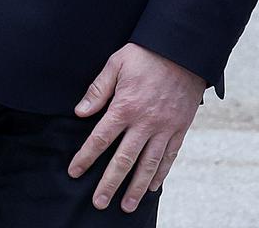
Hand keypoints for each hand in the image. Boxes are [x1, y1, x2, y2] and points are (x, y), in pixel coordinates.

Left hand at [70, 43, 205, 212]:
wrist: (183, 52)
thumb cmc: (145, 55)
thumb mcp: (115, 64)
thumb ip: (98, 90)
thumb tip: (80, 112)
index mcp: (125, 107)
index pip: (100, 138)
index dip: (86, 157)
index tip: (75, 172)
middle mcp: (145, 123)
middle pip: (124, 159)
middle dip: (110, 183)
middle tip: (99, 202)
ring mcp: (165, 128)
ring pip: (148, 164)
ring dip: (137, 187)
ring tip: (127, 206)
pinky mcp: (179, 129)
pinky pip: (169, 156)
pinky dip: (160, 174)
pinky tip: (152, 187)